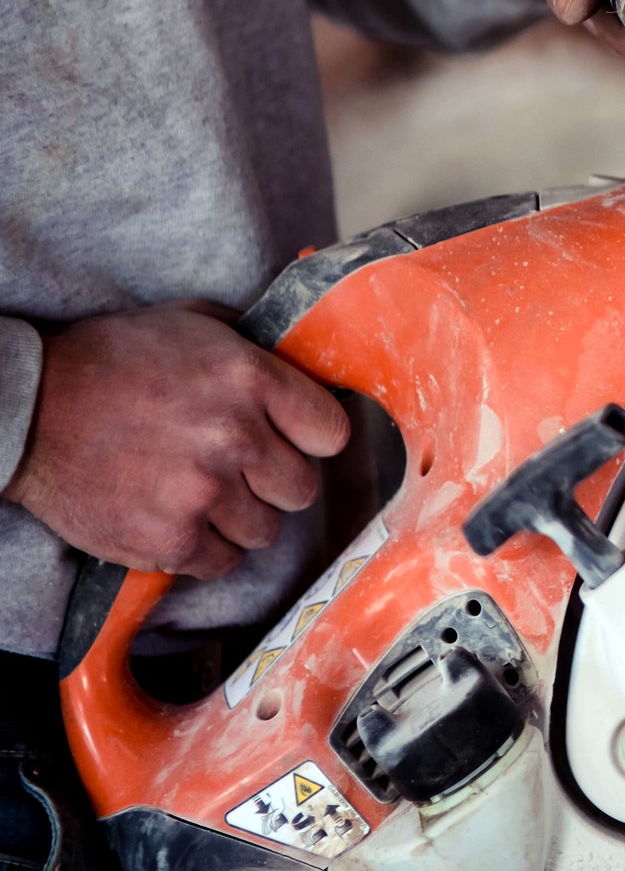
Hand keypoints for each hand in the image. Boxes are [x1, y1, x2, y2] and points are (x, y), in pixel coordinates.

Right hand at [4, 305, 350, 577]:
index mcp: (250, 379)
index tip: (291, 440)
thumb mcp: (194, 326)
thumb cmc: (113, 360)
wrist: (30, 409)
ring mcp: (201, 492)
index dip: (311, 439)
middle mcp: (234, 437)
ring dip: (241, 518)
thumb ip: (256, 348)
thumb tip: (306, 361)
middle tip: (241, 471)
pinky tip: (182, 521)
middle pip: (301, 489)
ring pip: (266, 531)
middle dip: (274, 482)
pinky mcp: (166, 539)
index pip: (331, 432)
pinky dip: (207, 549)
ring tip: (204, 495)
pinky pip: (222, 562)